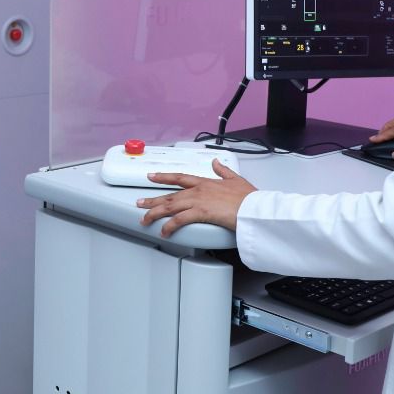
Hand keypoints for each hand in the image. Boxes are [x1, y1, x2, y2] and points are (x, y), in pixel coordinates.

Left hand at [136, 160, 256, 237]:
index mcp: (205, 182)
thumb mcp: (235, 179)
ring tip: (144, 219)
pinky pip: (179, 220)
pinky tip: (163, 232)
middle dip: (153, 200)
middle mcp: (198, 190)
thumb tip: (216, 162)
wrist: (254, 207)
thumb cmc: (248, 197)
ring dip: (155, 213)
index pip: (180, 177)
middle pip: (170, 195)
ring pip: (171, 206)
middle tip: (140, 203)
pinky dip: (169, 226)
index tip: (152, 176)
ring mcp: (198, 201)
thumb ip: (223, 170)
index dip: (164, 177)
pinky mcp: (201, 213)